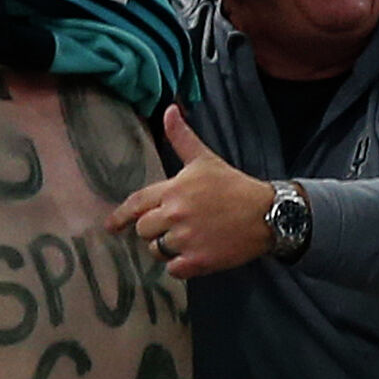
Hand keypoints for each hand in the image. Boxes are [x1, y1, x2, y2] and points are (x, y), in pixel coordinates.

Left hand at [106, 105, 276, 277]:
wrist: (267, 214)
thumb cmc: (234, 186)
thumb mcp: (206, 159)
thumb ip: (182, 138)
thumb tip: (170, 109)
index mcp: (174, 189)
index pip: (136, 204)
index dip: (120, 216)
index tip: (110, 226)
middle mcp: (176, 215)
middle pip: (143, 230)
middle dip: (153, 230)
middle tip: (172, 226)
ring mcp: (186, 239)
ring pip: (156, 250)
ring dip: (166, 248)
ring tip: (186, 239)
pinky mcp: (198, 261)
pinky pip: (172, 269)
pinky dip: (180, 265)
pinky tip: (194, 254)